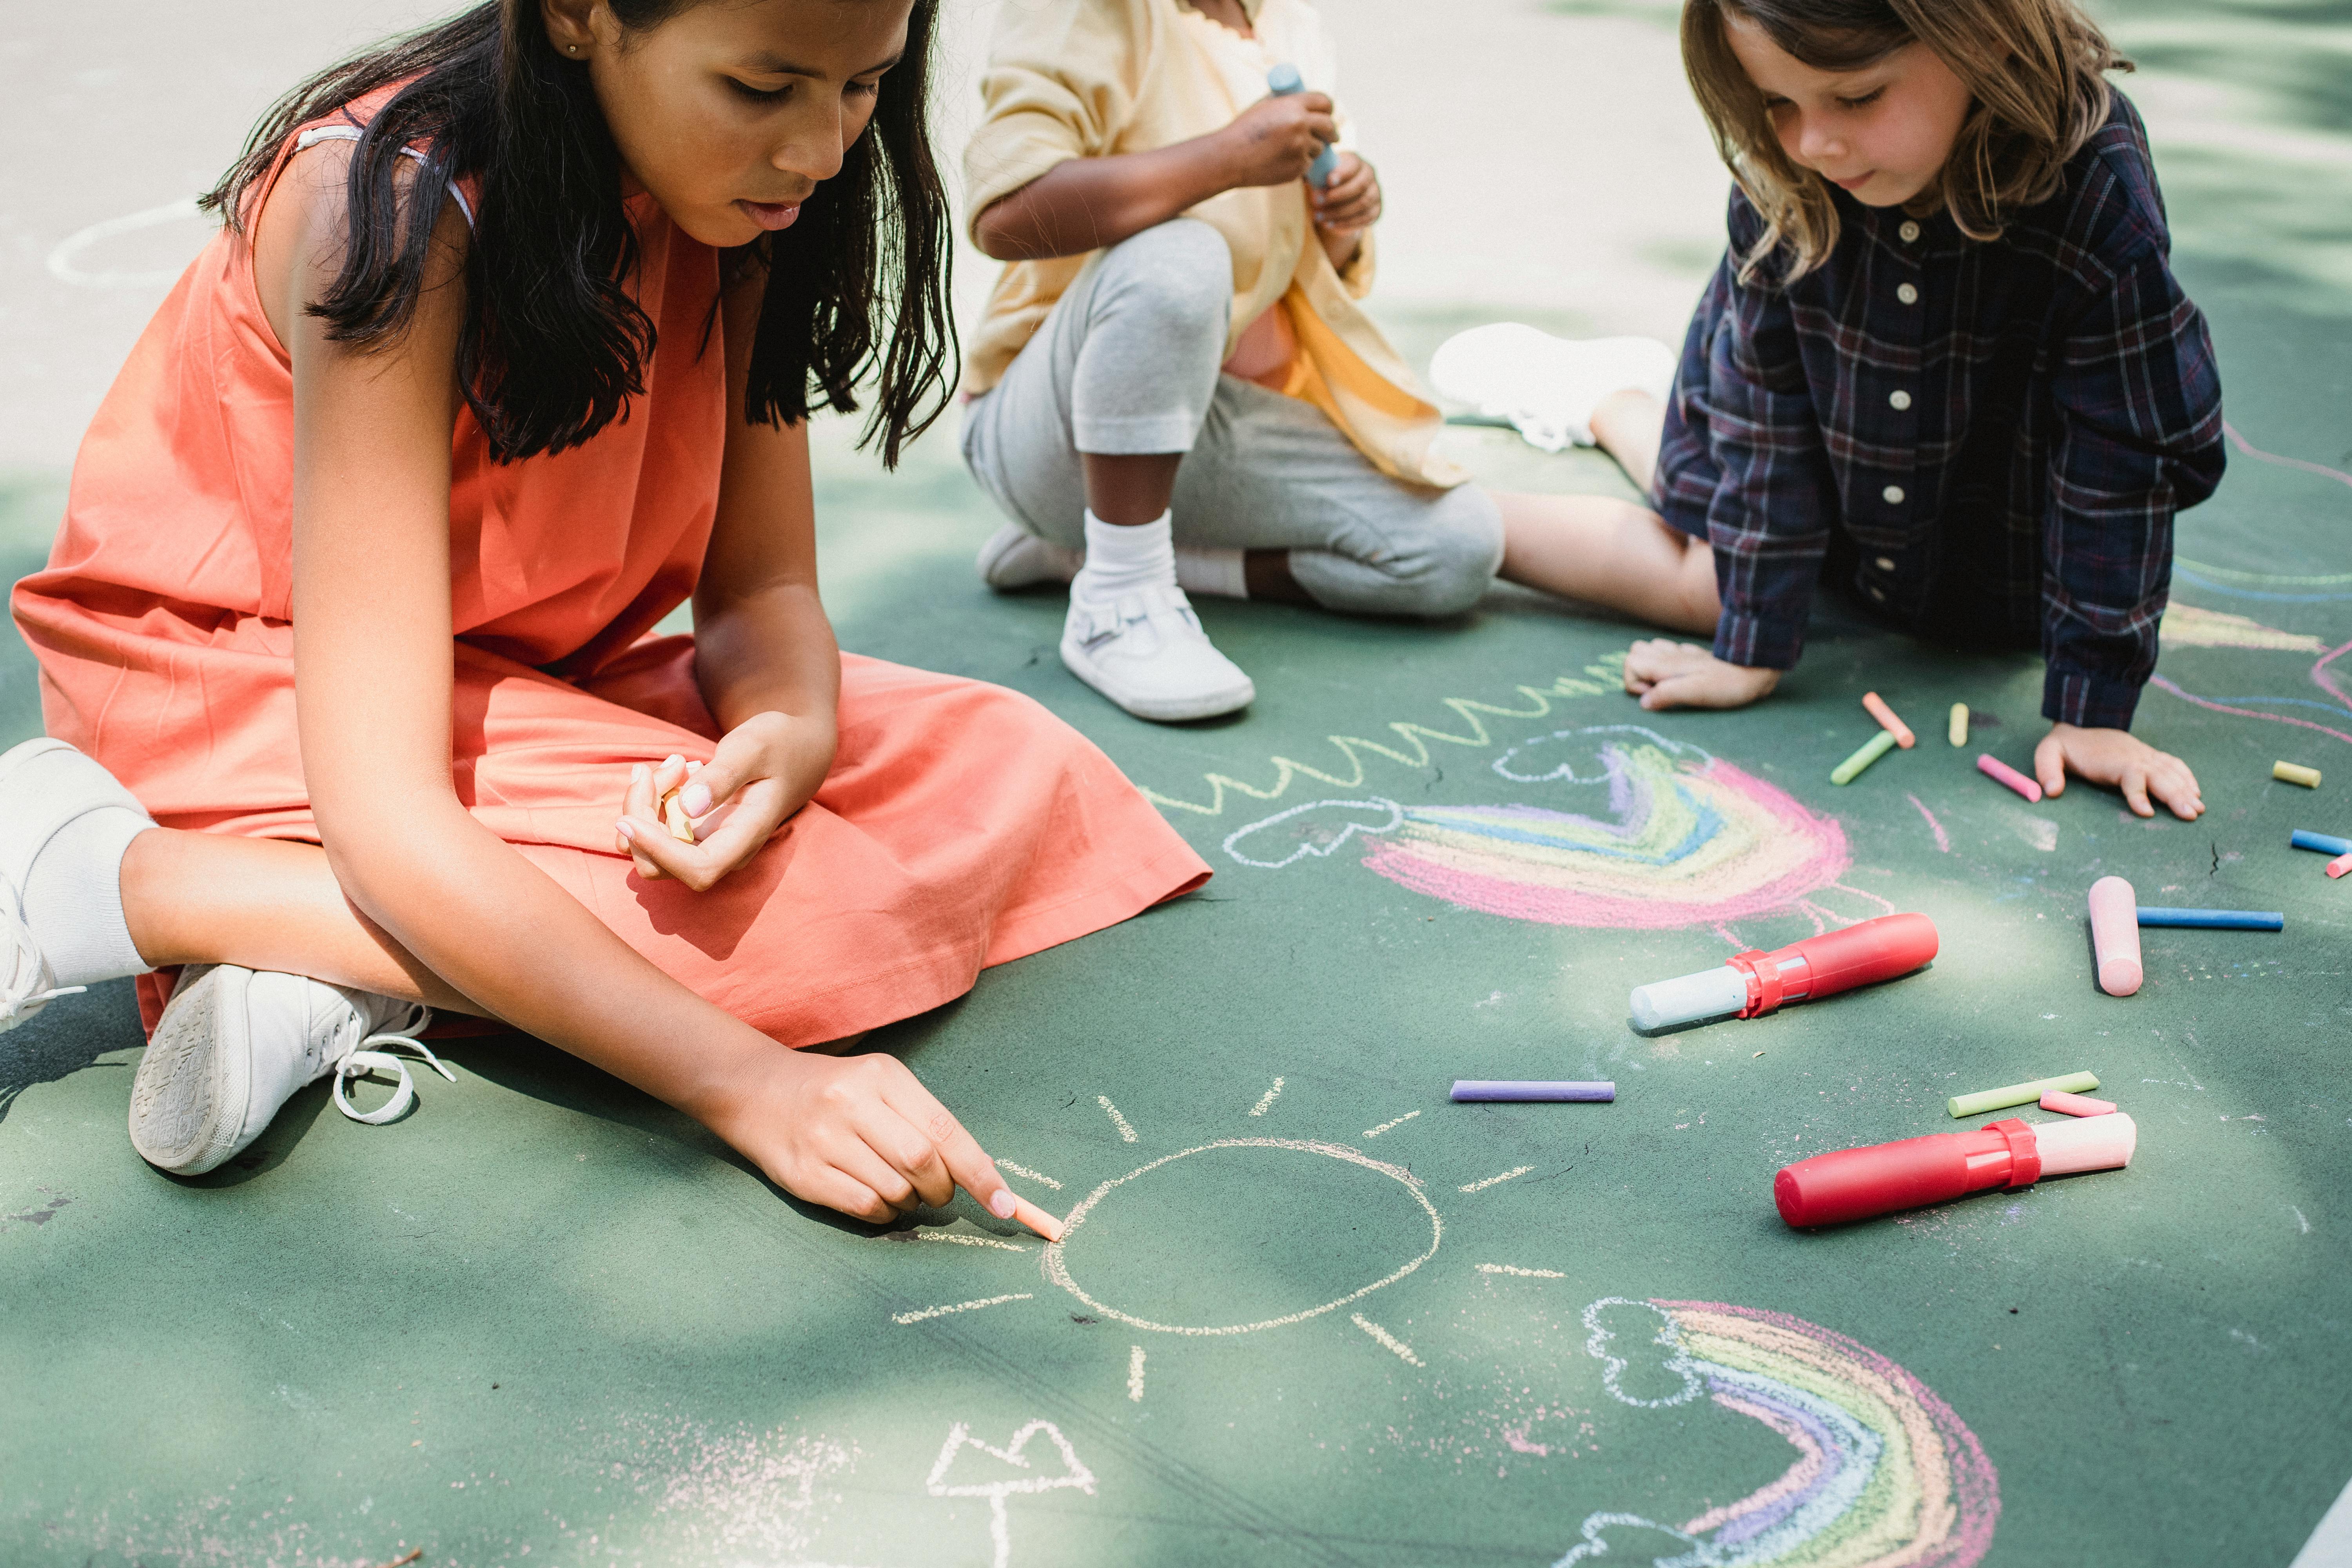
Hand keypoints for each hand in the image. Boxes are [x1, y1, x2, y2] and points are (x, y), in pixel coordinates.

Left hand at [613, 710, 834, 890]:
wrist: (794, 749)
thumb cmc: (778, 744)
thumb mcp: (754, 747)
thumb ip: (723, 776)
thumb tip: (687, 808)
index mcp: (746, 837)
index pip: (698, 869)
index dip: (658, 852)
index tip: (628, 819)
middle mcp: (724, 852)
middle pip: (659, 863)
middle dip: (642, 815)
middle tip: (666, 765)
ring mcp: (705, 846)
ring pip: (648, 848)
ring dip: (643, 804)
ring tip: (676, 764)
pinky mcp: (691, 836)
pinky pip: (652, 831)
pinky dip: (649, 801)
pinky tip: (677, 773)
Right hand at [718, 1048, 1059, 1237]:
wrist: (755, 1090)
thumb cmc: (836, 1091)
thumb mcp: (882, 1085)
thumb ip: (926, 1122)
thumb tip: (980, 1173)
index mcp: (882, 1076)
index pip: (945, 1131)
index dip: (981, 1173)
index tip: (1006, 1206)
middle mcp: (852, 1104)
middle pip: (922, 1163)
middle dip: (942, 1188)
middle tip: (937, 1190)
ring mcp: (824, 1140)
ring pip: (895, 1191)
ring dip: (910, 1202)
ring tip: (900, 1189)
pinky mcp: (804, 1174)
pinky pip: (864, 1207)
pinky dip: (883, 1213)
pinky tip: (877, 1199)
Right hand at [1219, 90, 1338, 188]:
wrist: (1228, 158)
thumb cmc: (1243, 131)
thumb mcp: (1264, 107)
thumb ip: (1286, 103)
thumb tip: (1306, 104)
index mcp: (1292, 105)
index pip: (1324, 101)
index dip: (1328, 108)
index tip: (1328, 115)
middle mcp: (1300, 124)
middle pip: (1329, 125)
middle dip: (1331, 131)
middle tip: (1331, 136)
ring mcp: (1300, 147)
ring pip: (1319, 148)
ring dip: (1312, 149)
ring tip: (1290, 150)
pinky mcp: (1297, 168)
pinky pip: (1307, 165)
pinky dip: (1299, 164)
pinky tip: (1282, 162)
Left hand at [1311, 151, 1379, 233]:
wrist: (1340, 200)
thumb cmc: (1327, 183)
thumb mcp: (1321, 175)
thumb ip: (1316, 175)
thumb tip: (1308, 181)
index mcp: (1356, 162)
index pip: (1353, 165)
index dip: (1342, 173)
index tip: (1328, 181)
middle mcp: (1369, 176)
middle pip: (1359, 185)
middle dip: (1338, 195)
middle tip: (1317, 202)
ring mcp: (1375, 193)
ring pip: (1361, 204)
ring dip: (1339, 212)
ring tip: (1319, 217)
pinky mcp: (1375, 210)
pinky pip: (1364, 218)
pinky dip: (1346, 223)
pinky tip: (1329, 224)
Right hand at [1621, 638, 1781, 709]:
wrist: (1755, 670)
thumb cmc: (1726, 685)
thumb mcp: (1695, 693)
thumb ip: (1666, 695)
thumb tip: (1644, 703)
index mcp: (1667, 664)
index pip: (1630, 663)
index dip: (1635, 683)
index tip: (1654, 695)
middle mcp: (1670, 655)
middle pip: (1635, 652)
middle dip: (1639, 673)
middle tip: (1658, 689)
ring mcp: (1682, 653)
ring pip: (1650, 648)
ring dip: (1651, 665)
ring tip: (1667, 682)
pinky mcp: (1695, 655)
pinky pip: (1672, 650)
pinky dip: (1670, 660)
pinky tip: (1683, 674)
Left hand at [2033, 722, 2202, 819]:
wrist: (2081, 722)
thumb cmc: (2066, 746)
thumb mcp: (2048, 753)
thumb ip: (2048, 771)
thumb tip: (2051, 792)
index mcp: (2111, 759)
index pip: (2130, 774)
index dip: (2138, 793)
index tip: (2145, 812)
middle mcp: (2134, 756)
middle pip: (2159, 775)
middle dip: (2175, 795)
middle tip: (2190, 814)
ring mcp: (2145, 756)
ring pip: (2170, 772)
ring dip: (2186, 790)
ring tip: (2199, 809)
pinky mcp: (2150, 757)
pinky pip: (2174, 765)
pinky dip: (2187, 778)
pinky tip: (2197, 793)